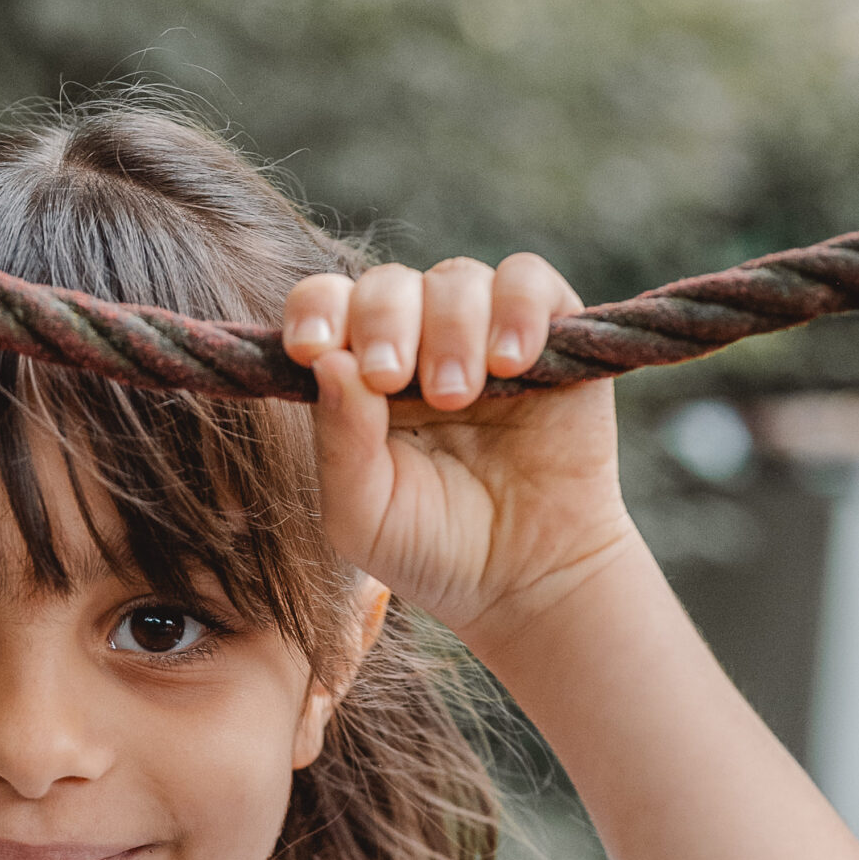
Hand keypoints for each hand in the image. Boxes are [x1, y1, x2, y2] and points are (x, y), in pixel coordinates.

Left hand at [282, 255, 641, 651]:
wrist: (528, 579)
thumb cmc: (434, 549)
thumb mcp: (365, 516)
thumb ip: (340, 445)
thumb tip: (327, 361)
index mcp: (359, 379)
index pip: (324, 306)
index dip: (314, 310)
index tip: (309, 347)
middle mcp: (417, 343)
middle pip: (386, 285)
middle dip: (382, 323)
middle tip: (392, 380)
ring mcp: (482, 333)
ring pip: (456, 279)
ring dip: (449, 330)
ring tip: (458, 396)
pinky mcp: (550, 334)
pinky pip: (528, 280)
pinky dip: (517, 308)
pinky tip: (510, 362)